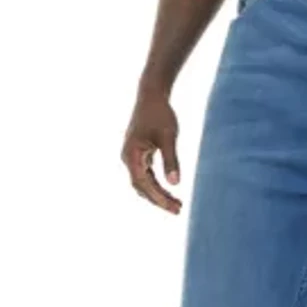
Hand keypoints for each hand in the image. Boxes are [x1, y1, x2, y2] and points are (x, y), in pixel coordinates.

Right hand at [121, 90, 181, 214]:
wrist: (151, 95)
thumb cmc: (160, 114)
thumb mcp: (169, 137)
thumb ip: (171, 160)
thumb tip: (175, 184)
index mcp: (132, 154)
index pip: (143, 183)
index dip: (158, 198)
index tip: (174, 207)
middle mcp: (128, 158)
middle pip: (141, 187)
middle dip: (159, 200)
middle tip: (178, 210)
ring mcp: (132, 157)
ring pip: (143, 183)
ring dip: (158, 195)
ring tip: (177, 204)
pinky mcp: (139, 154)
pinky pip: (146, 176)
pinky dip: (157, 186)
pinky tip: (170, 192)